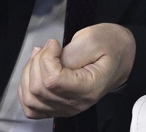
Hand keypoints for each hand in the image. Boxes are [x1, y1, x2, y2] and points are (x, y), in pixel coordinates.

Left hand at [17, 24, 135, 118]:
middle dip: (37, 62)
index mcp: (88, 88)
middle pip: (38, 89)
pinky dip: (26, 88)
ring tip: (42, 58)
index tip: (55, 45)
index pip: (52, 81)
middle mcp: (76, 103)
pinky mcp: (58, 106)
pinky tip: (36, 72)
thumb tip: (50, 61)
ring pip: (31, 99)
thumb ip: (71, 52)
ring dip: (29, 73)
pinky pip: (31, 107)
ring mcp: (66, 107)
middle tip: (50, 49)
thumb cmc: (109, 46)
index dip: (46, 58)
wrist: (119, 55)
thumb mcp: (93, 39)